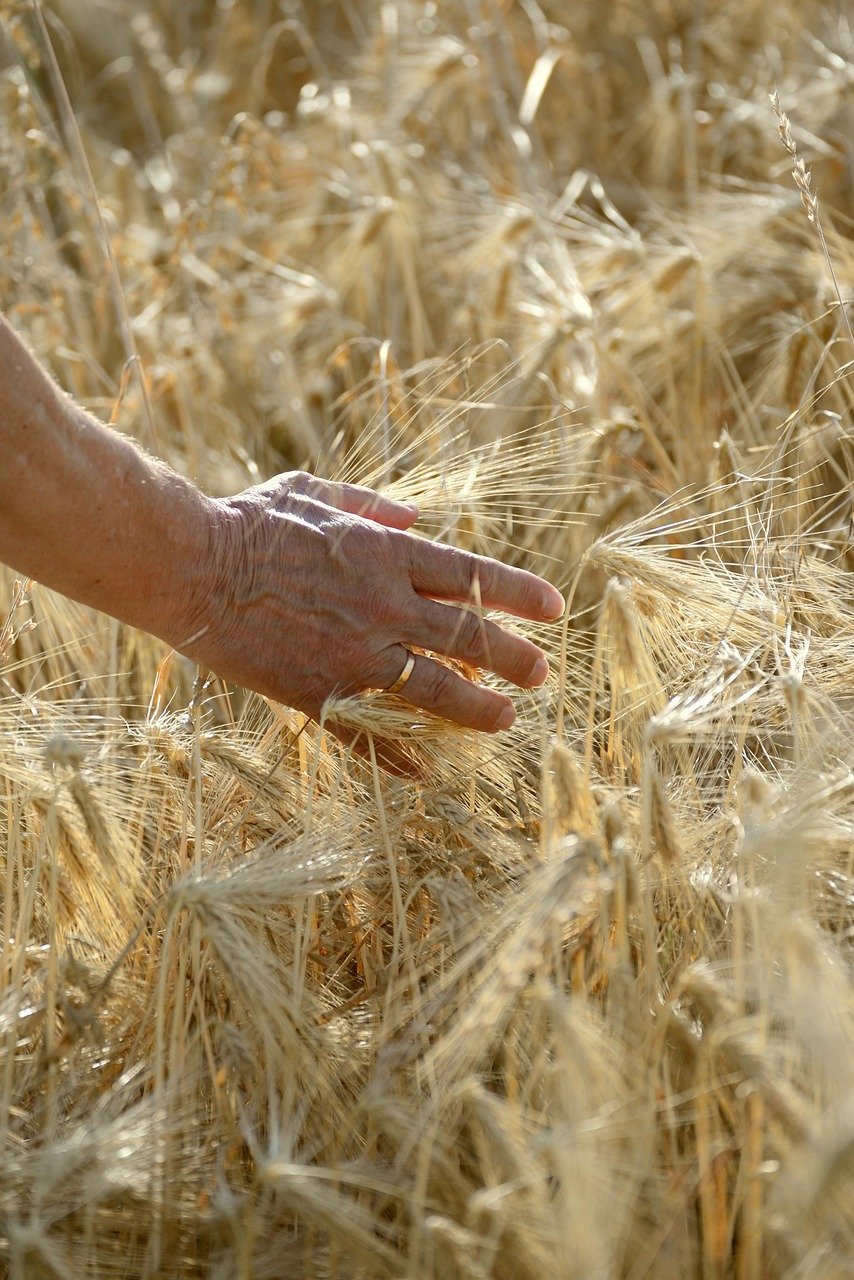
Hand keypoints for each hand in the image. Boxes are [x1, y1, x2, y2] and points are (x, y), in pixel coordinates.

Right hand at [185, 471, 563, 736]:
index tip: (554, 610)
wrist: (192, 569)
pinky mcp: (319, 694)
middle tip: (541, 674)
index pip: (472, 576)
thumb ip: (370, 503)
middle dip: (513, 657)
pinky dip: (398, 755)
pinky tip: (426, 771)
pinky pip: (368, 733)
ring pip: (434, 690)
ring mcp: (353, 655)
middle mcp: (382, 606)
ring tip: (506, 719)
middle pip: (467, 637)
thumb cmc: (250, 522)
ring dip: (477, 708)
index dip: (519, 594)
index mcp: (385, 553)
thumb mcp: (314, 490)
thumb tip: (414, 518)